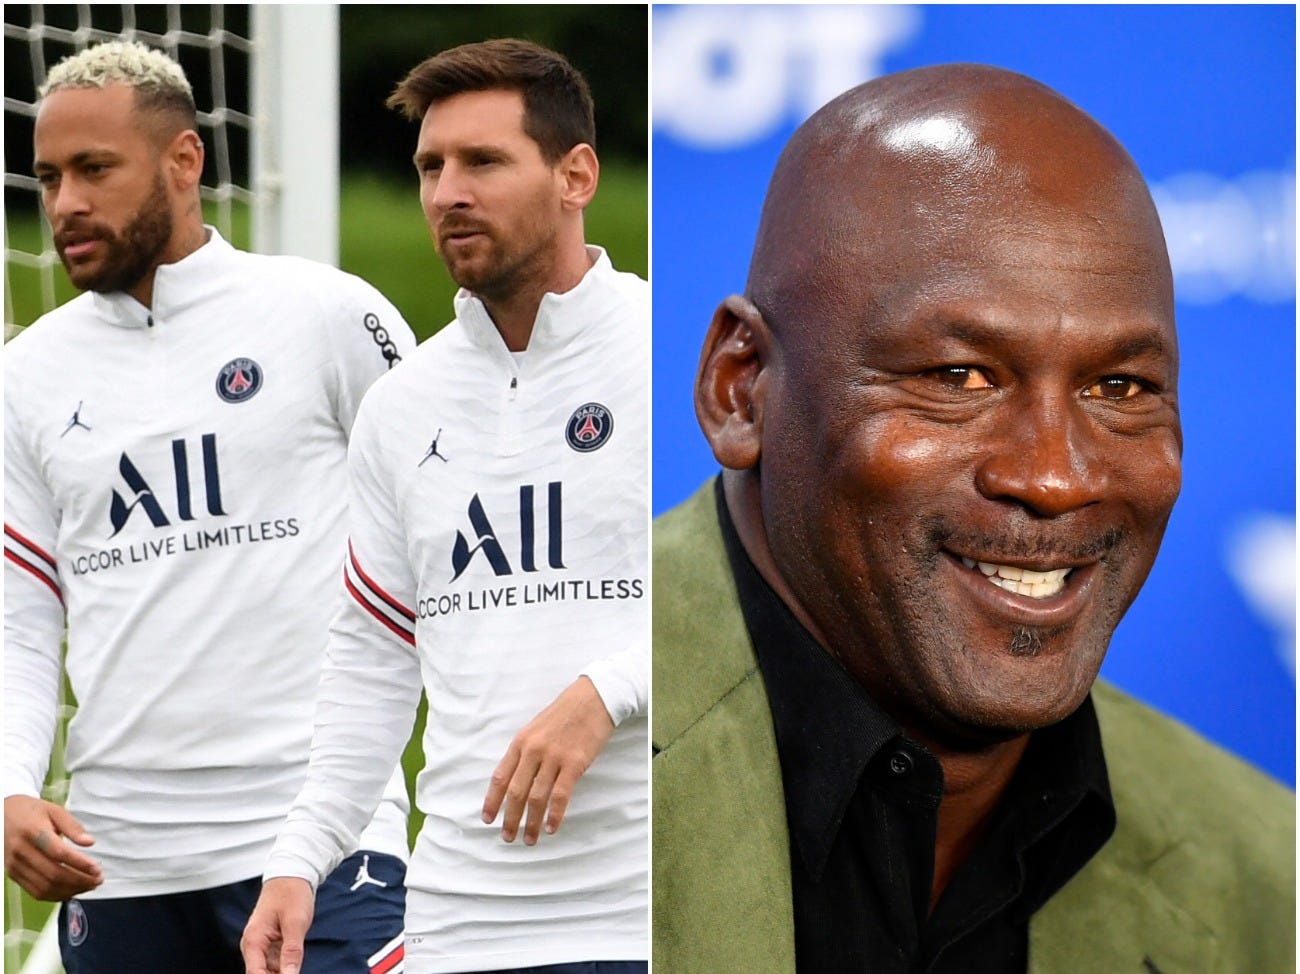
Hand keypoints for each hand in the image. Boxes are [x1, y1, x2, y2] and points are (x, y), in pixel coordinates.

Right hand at [3, 795, 101, 899]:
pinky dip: (56, 895)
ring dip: (70, 890)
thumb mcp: (54, 810)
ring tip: (89, 885)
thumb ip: (73, 827)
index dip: (80, 863)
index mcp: (33, 832)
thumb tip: (90, 842)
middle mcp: (21, 852)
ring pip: (44, 887)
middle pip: (53, 874)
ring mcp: (15, 866)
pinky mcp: (13, 875)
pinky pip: (35, 892)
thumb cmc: (32, 811)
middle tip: (98, 879)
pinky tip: (72, 890)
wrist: (1, 815)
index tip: (97, 868)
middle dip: (79, 880)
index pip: (58, 853)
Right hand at [240, 877, 314, 973]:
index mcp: (254, 941)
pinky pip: (276, 963)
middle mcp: (253, 946)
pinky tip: (295, 968)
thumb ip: (292, 952)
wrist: (292, 875)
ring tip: (295, 968)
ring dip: (282, 973)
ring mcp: (261, 946)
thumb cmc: (292, 894)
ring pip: (269, 971)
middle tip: (295, 971)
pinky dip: (285, 968)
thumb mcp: (296, 923)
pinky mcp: (271, 944)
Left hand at [482, 676, 615, 844]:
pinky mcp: (574, 763)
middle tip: (508, 838)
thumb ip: (525, 751)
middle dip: (510, 819)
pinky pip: (561, 795)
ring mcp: (553, 757)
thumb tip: (516, 779)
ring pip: (536, 798)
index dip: (492, 801)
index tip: (488, 819)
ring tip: (529, 840)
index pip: (500, 777)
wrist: (593, 698)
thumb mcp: (537, 728)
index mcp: (521, 742)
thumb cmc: (565, 713)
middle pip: (515, 792)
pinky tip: (551, 828)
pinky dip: (554, 815)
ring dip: (531, 823)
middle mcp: (533, 750)